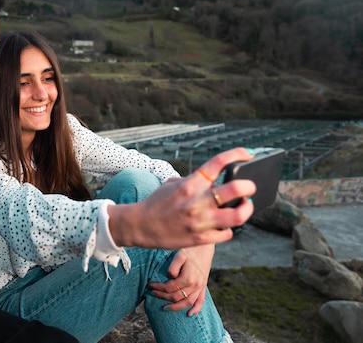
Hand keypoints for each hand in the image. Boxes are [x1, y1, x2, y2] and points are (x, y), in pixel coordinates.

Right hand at [108, 147, 255, 248]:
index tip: (248, 153)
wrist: (140, 225)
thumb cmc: (157, 203)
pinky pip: (227, 234)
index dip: (237, 154)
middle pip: (235, 190)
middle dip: (249, 186)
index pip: (217, 163)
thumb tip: (214, 180)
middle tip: (250, 186)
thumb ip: (194, 181)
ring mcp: (200, 221)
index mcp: (190, 184)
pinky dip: (229, 228)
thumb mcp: (173, 184)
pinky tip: (224, 224)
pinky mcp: (201, 238)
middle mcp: (197, 201)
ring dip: (246, 209)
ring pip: (238, 216)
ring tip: (244, 205)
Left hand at [148, 245, 213, 315]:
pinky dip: (196, 308)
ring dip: (176, 307)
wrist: (204, 245)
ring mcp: (200, 286)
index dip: (159, 288)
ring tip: (165, 309)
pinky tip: (190, 314)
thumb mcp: (179, 255)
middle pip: (176, 296)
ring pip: (187, 302)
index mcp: (187, 278)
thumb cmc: (190, 249)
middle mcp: (195, 285)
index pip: (170, 288)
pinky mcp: (203, 285)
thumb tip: (170, 277)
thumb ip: (173, 268)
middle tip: (152, 293)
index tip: (150, 285)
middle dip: (163, 296)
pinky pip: (201, 300)